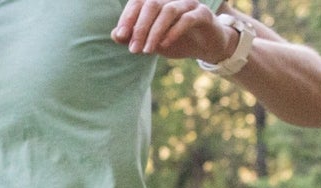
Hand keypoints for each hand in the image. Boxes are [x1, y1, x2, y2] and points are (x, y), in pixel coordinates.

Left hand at [112, 0, 235, 62]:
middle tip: (133, 50)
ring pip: (168, 11)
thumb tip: (115, 34)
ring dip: (154, 32)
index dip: (128, 17)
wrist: (205, 46)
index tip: (120, 36)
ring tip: (147, 51)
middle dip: (140, 28)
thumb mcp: (151, 41)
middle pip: (152, 4)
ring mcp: (189, 4)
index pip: (140, 1)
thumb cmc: (175, 40)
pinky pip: (186, 19)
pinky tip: (163, 46)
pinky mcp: (203, 14)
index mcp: (160, 1)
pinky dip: (173, 32)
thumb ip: (133, 37)